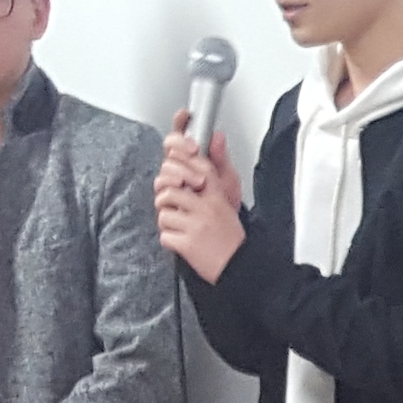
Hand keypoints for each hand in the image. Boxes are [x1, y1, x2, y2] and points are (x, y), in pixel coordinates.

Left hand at [155, 136, 242, 281]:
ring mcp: (196, 225)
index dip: (178, 159)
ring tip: (179, 224)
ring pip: (163, 211)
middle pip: (170, 186)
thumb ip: (218, 166)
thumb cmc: (229, 233)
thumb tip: (216, 136)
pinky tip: (182, 240)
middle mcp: (206, 206)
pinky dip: (170, 239)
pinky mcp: (187, 244)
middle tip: (174, 204)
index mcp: (216, 193)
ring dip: (168, 219)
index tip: (176, 165)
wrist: (238, 266)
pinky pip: (164, 235)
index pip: (193, 164)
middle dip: (166, 196)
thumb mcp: (229, 195)